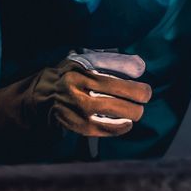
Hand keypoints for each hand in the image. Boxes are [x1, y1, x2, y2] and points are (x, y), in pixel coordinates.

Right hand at [0, 50, 151, 136]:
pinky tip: (127, 123)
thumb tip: (139, 67)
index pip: (112, 76)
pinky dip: (118, 128)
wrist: (45, 94)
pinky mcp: (76, 125)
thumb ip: (109, 61)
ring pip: (110, 112)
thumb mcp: (85, 61)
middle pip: (114, 95)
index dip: (133, 83)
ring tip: (137, 111)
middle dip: (136, 98)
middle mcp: (76, 89)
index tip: (145, 86)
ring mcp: (75, 108)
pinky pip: (102, 129)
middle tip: (145, 97)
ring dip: (131, 113)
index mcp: (80, 71)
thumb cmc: (73, 74)